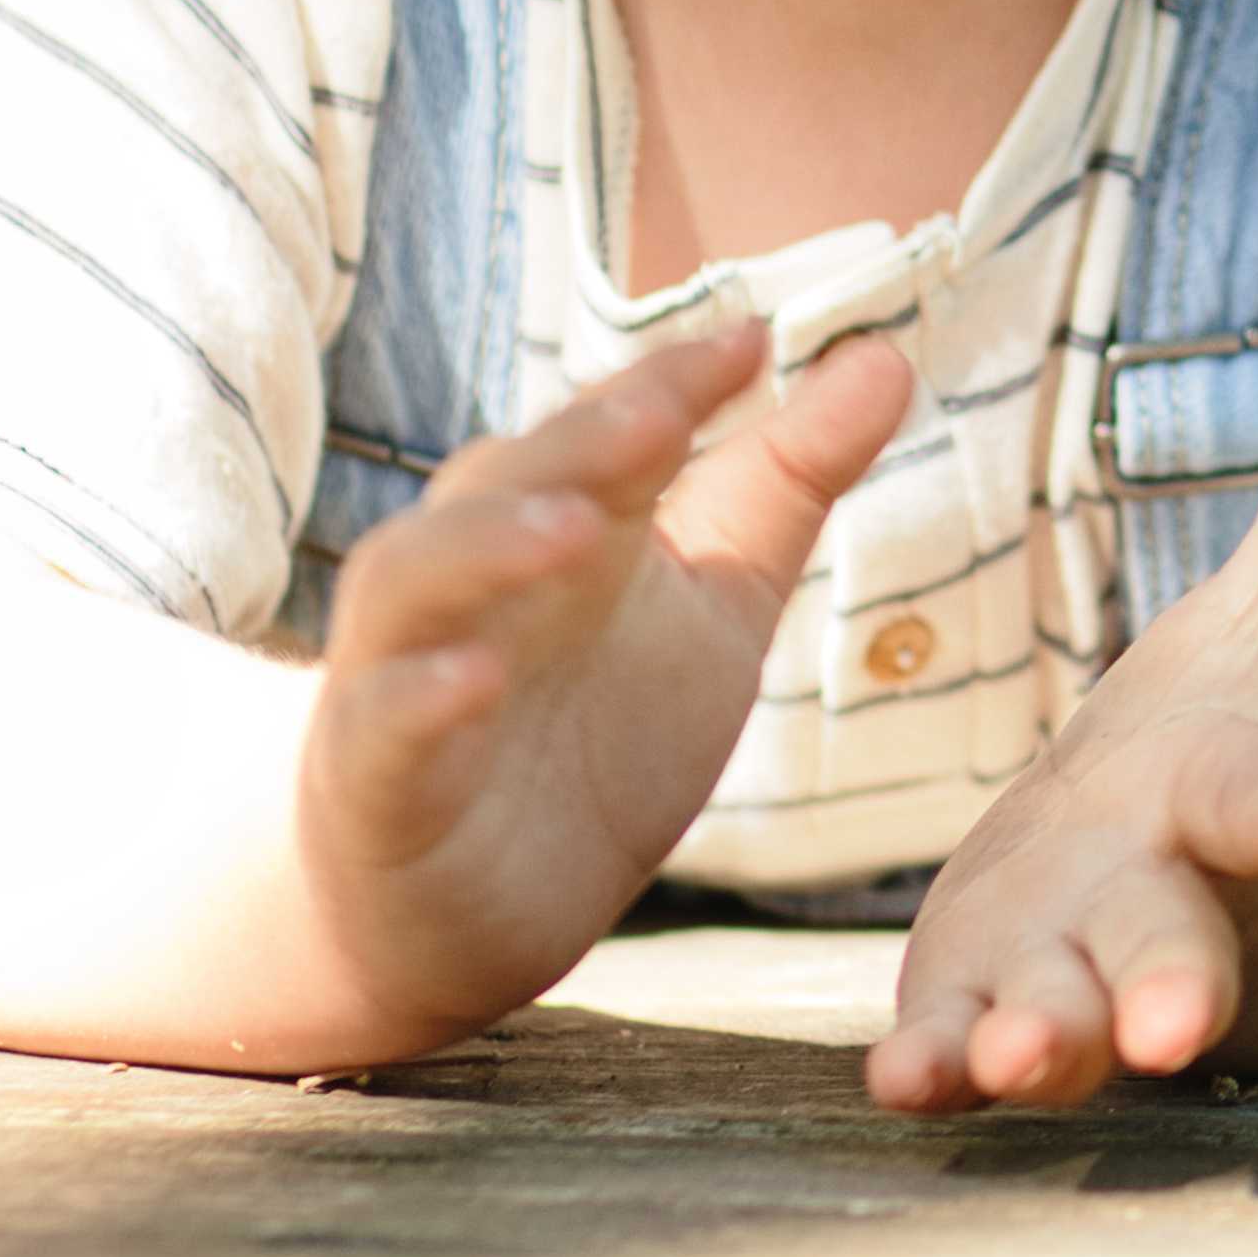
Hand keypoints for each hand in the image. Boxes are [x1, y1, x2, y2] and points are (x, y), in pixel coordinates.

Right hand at [296, 312, 912, 1041]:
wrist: (479, 914)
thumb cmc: (598, 737)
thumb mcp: (718, 606)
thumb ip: (787, 484)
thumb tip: (886, 355)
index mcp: (563, 524)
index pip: (609, 430)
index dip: (671, 384)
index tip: (755, 342)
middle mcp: (472, 578)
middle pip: (506, 479)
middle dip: (580, 443)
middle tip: (663, 414)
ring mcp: (404, 671)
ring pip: (417, 577)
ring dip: (488, 546)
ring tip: (574, 529)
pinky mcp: (371, 782)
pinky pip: (380, 724)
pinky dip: (421, 697)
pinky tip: (475, 682)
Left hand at [871, 343, 1257, 1111]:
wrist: (1181, 850)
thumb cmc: (1247, 719)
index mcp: (1233, 790)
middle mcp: (1161, 894)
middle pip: (1174, 942)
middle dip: (1170, 986)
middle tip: (1174, 1031)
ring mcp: (1072, 958)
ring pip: (1064, 1014)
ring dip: (1041, 1042)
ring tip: (1012, 1064)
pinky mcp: (986, 994)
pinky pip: (960, 1040)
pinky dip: (934, 1065)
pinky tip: (900, 1084)